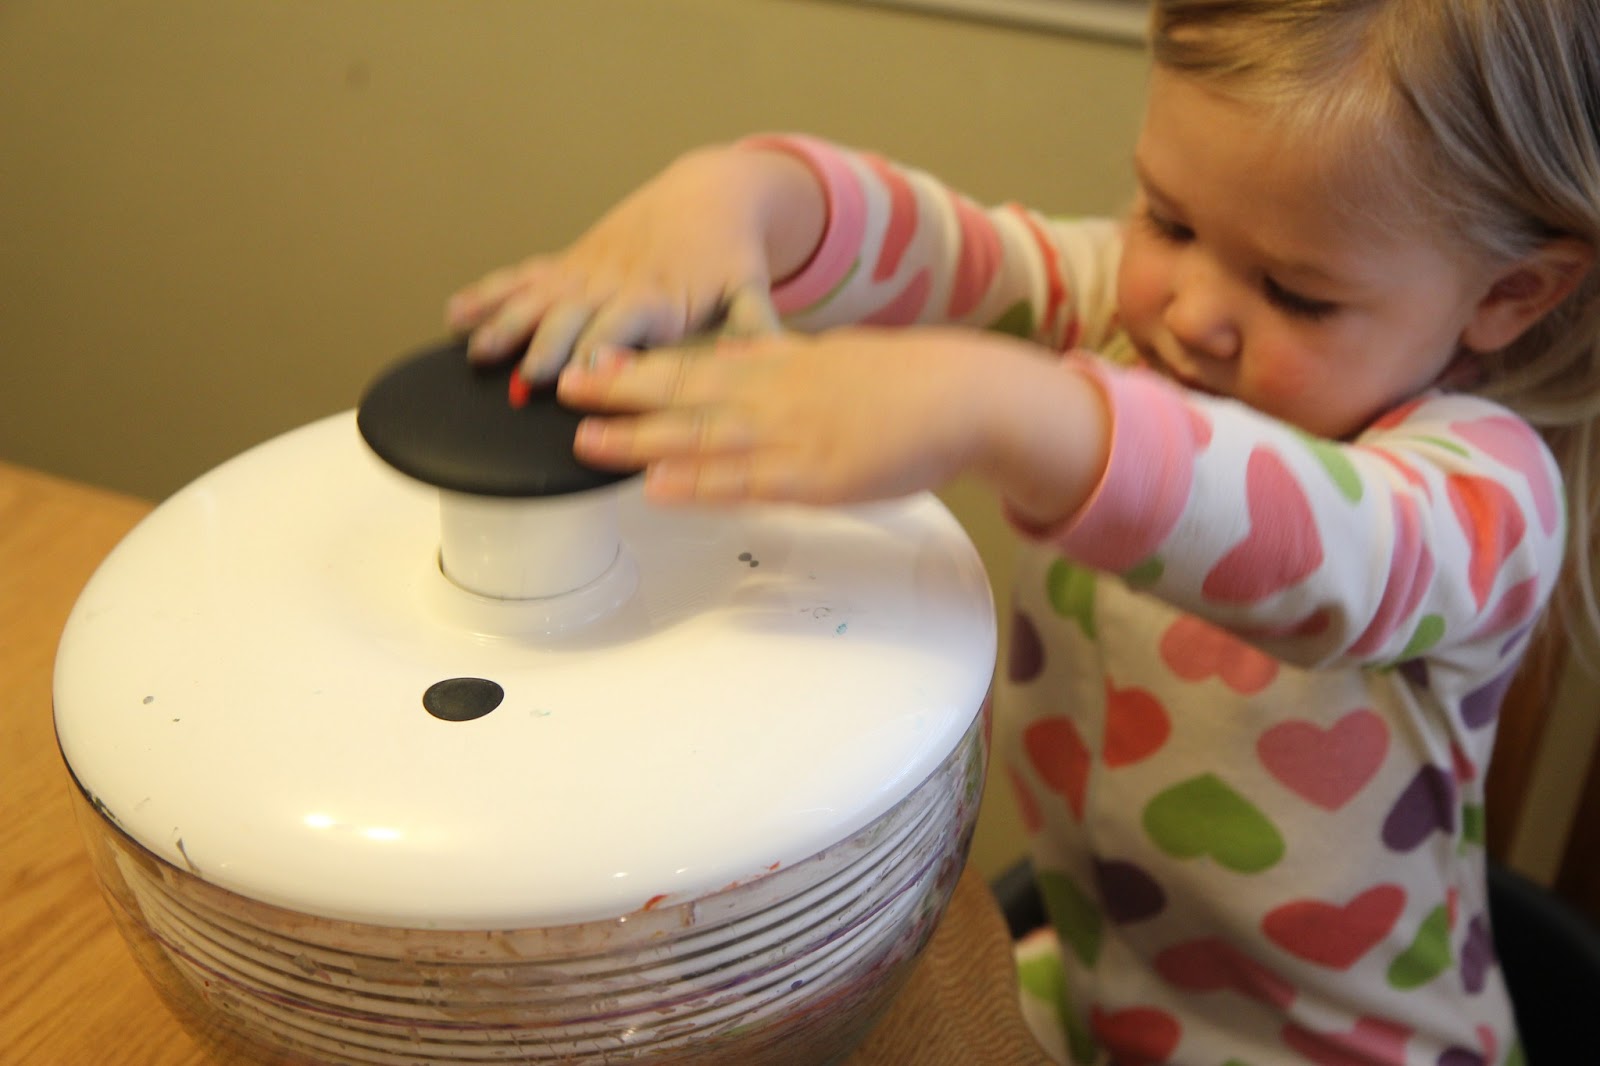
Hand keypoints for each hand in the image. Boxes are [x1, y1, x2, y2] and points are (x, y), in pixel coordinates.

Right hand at [445, 145, 823, 383]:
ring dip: (505, 322)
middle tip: (525, 377)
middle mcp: (615, 283)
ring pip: (537, 296)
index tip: (584, 376)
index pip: (623, 327)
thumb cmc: (729, 255)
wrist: (707, 193)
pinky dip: (489, 293)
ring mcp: (586, 271)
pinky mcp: (570, 263)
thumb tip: (773, 355)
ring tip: (476, 351)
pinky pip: (523, 276)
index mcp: (659, 296)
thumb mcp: (750, 287)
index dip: (602, 351)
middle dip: (547, 344)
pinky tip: (456, 313)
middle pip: (572, 315)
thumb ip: (756, 325)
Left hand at [555, 328, 1110, 520]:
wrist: (966, 396)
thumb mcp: (833, 361)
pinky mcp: (817, 477)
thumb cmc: (907, 384)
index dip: (640, 361)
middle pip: (685, 389)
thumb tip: (739, 365)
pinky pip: (748, 483)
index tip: (591, 359)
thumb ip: (781, 366)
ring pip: (703, 436)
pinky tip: (660, 488)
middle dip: (620, 390)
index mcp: (781, 364)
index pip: (697, 360)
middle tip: (561, 388)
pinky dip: (700, 485)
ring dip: (641, 441)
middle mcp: (776, 393)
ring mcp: (793, 434)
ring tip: (586, 443)